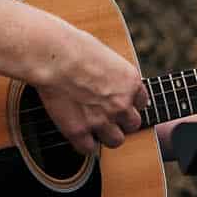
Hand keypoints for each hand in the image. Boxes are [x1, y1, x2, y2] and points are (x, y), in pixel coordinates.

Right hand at [33, 23, 144, 155]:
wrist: (54, 57)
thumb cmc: (75, 48)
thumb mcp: (107, 55)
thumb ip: (114, 74)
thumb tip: (111, 80)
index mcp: (131, 82)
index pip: (142, 102)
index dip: (129, 103)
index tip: (118, 101)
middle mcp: (121, 103)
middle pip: (133, 124)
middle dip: (121, 121)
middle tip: (106, 115)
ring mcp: (102, 119)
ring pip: (116, 141)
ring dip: (106, 136)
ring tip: (94, 128)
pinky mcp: (80, 130)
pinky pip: (89, 148)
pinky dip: (83, 143)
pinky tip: (77, 134)